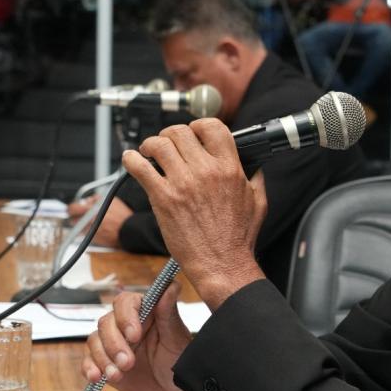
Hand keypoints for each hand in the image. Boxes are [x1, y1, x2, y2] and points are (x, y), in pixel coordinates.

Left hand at [67, 196, 131, 248]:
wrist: (130, 231)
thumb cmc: (123, 216)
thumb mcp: (111, 200)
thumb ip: (96, 199)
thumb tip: (88, 200)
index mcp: (91, 211)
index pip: (72, 209)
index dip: (71, 208)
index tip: (72, 208)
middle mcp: (88, 222)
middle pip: (73, 220)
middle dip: (77, 217)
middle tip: (83, 215)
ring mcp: (90, 232)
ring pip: (79, 228)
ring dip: (83, 225)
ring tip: (93, 222)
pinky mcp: (94, 240)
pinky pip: (87, 235)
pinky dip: (90, 231)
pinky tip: (99, 228)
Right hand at [82, 283, 200, 390]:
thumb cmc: (177, 360)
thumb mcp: (176, 339)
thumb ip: (169, 313)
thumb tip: (172, 285)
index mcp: (143, 312)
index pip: (125, 302)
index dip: (125, 317)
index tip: (134, 336)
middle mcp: (124, 324)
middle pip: (106, 323)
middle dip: (114, 345)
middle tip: (128, 363)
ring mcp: (112, 343)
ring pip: (94, 341)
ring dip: (103, 358)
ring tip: (118, 375)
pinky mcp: (103, 361)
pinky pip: (88, 360)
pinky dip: (89, 368)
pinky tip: (97, 377)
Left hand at [123, 120, 267, 308]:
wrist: (222, 264)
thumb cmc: (238, 238)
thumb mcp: (258, 201)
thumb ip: (256, 177)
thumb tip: (254, 165)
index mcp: (230, 168)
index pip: (212, 127)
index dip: (199, 126)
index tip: (192, 133)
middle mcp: (206, 171)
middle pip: (180, 132)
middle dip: (171, 134)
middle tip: (167, 144)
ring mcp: (183, 183)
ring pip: (159, 144)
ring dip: (150, 144)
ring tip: (148, 152)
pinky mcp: (164, 198)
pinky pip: (140, 168)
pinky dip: (131, 160)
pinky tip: (132, 161)